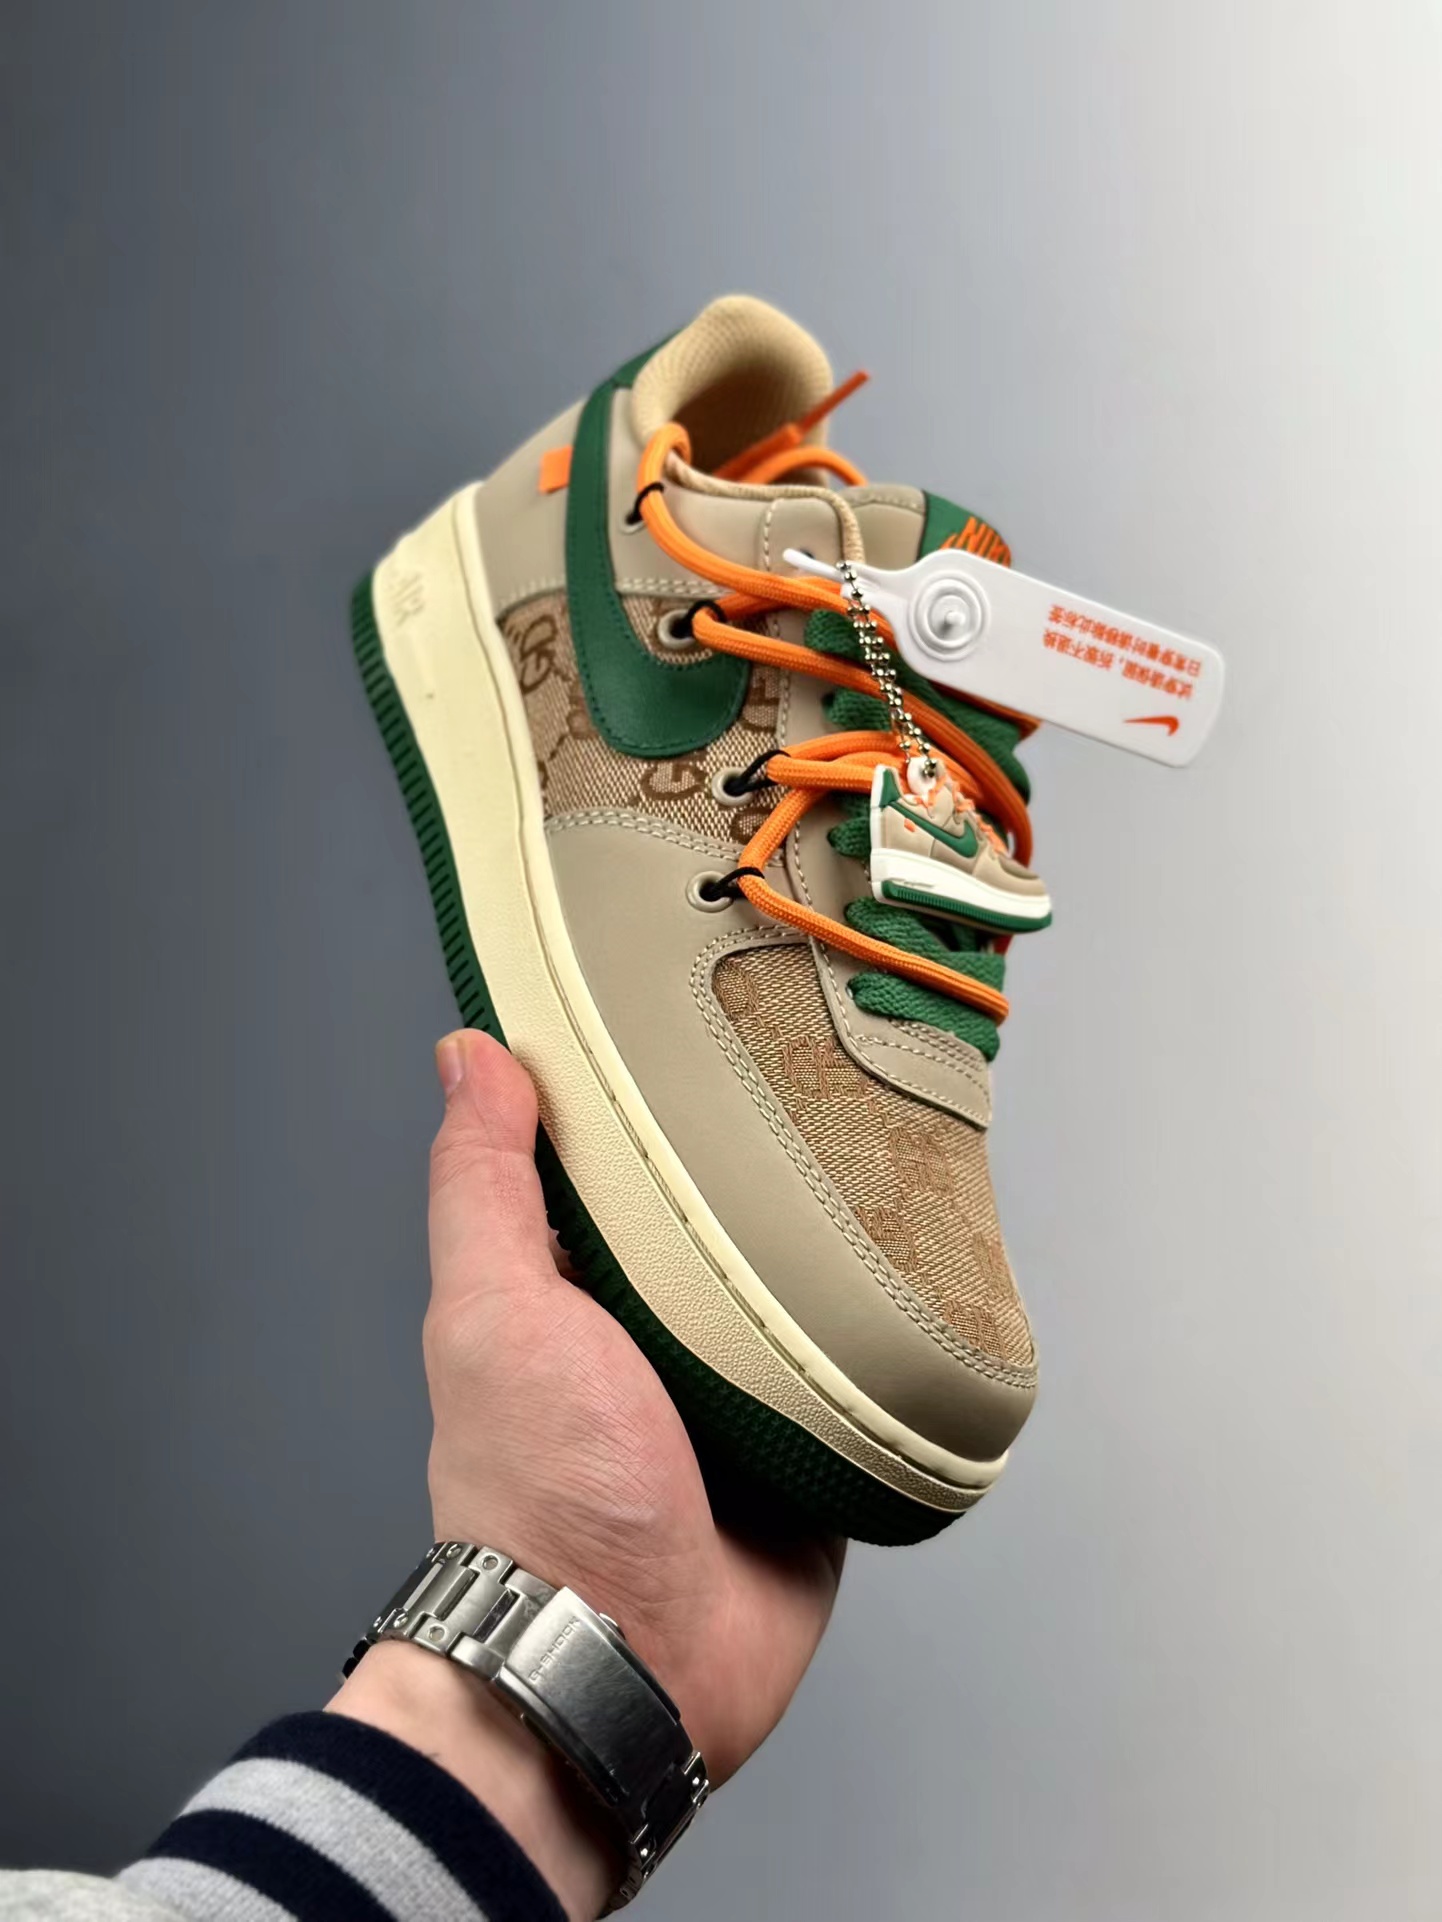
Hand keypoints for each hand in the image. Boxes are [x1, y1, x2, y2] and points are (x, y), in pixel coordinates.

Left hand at [331, 1031, 842, 1918]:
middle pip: (724, 1222)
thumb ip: (483, 1186)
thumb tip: (468, 1054)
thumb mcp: (496, 1309)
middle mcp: (657, 1335)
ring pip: (802, 1291)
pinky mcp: (814, 1448)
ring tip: (901, 1154)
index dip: (652, 1093)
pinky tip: (928, 1273)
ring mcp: (741, 1394)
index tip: (705, 1014)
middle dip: (772, 1165)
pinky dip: (888, 1335)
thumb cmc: (542, 1491)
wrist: (628, 1662)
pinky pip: (861, 1373)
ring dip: (841, 1249)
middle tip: (835, 1075)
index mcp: (576, 1291)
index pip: (617, 1164)